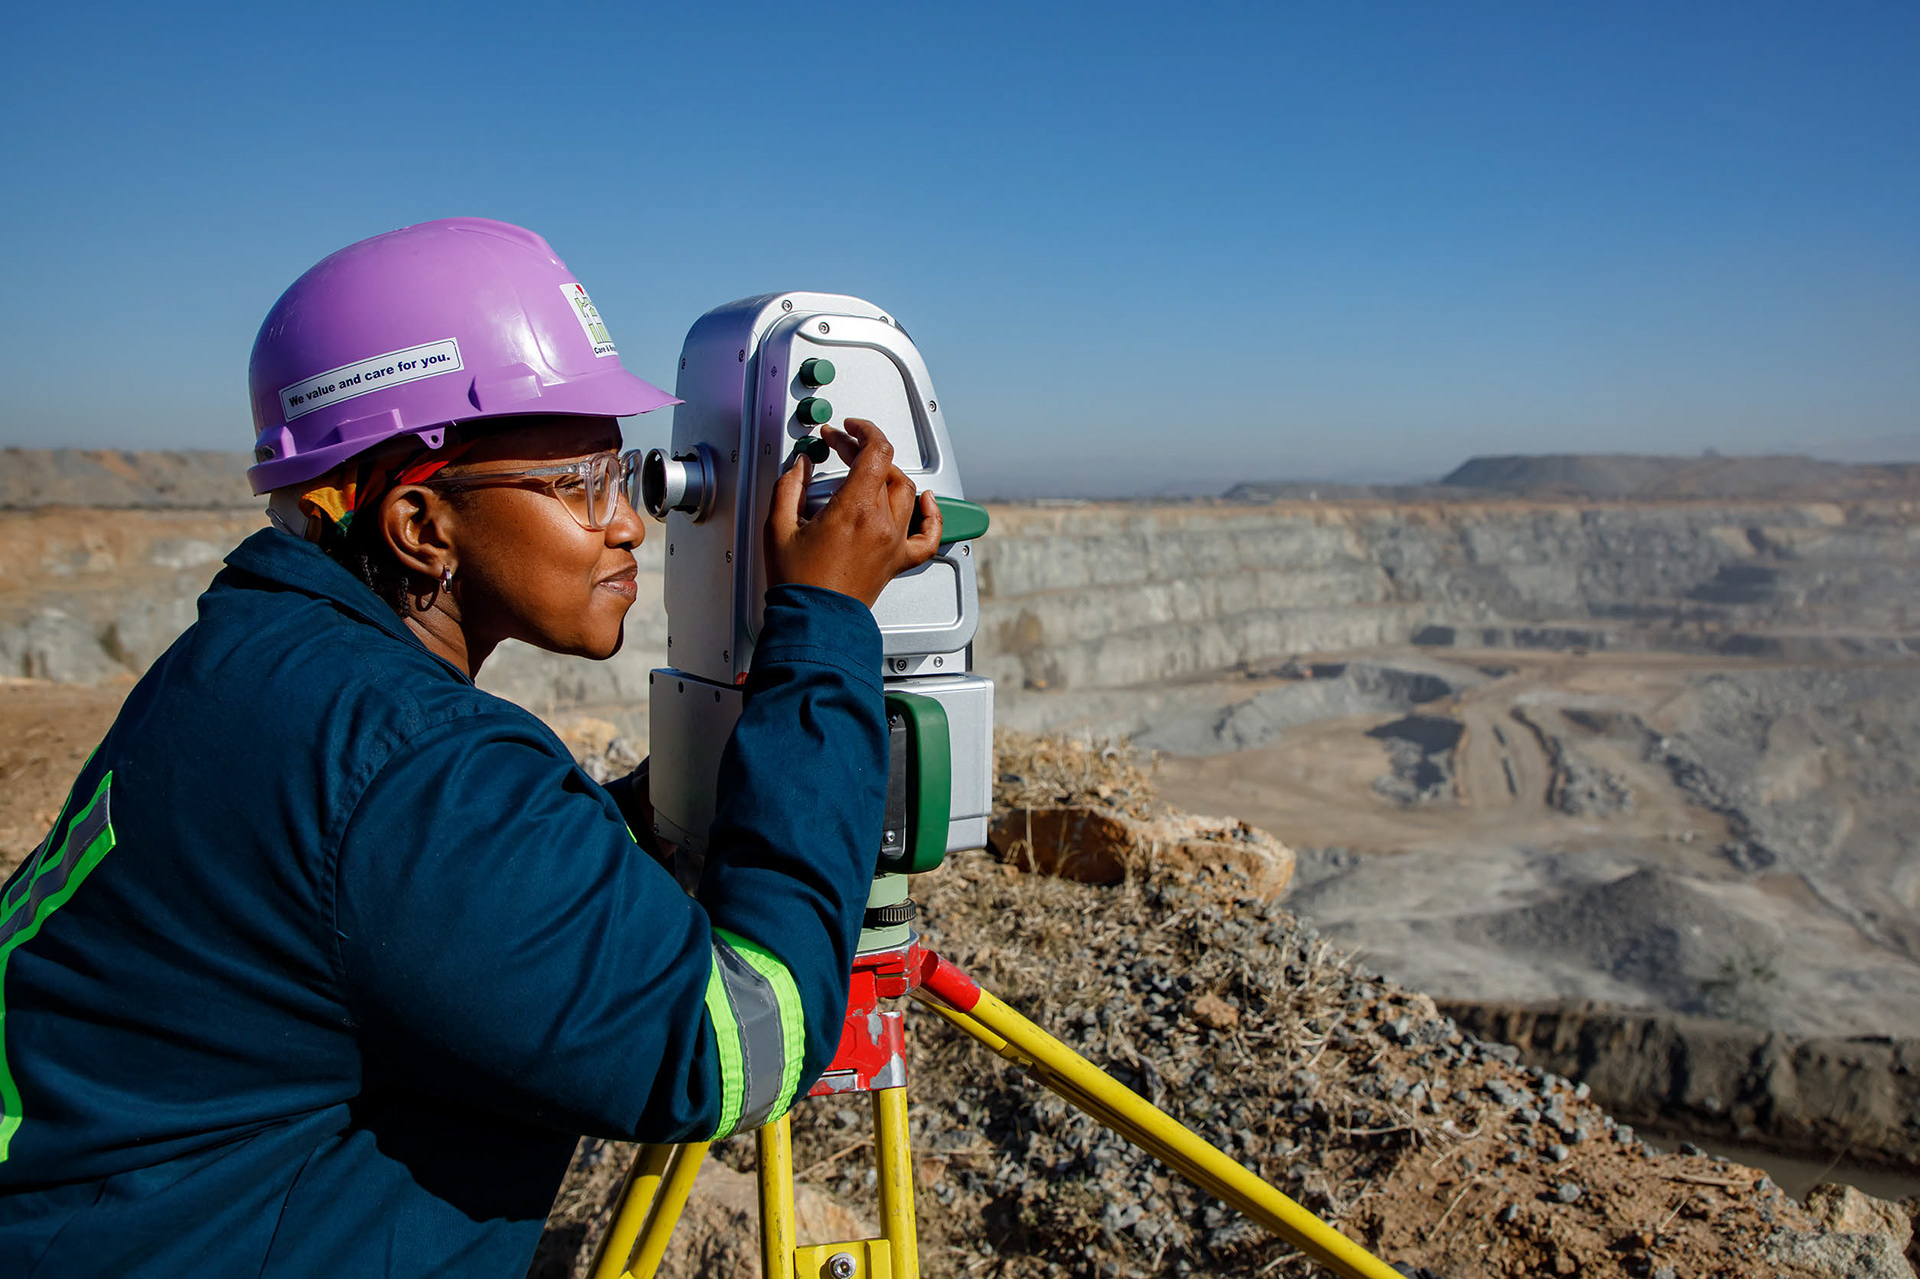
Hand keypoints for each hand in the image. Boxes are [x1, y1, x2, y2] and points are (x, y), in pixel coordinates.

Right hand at [765, 418, 941, 606]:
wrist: (814, 621)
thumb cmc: (798, 584)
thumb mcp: (778, 527)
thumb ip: (789, 487)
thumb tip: (800, 466)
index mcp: (854, 509)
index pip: (876, 450)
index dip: (863, 431)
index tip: (848, 429)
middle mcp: (881, 523)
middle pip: (886, 469)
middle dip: (862, 451)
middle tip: (841, 449)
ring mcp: (893, 542)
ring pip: (905, 493)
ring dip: (887, 474)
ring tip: (867, 471)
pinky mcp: (897, 561)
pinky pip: (928, 536)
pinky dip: (932, 515)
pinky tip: (927, 501)